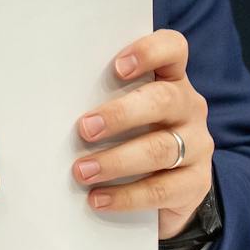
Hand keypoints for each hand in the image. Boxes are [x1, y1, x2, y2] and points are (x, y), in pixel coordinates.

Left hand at [72, 30, 211, 238]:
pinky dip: (126, 196)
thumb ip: (103, 102)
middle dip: (120, 115)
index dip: (149, 52)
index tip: (117, 67)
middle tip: (84, 129)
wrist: (171, 192)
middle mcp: (188, 107)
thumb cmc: (134, 138)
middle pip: (162, 100)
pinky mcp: (196, 183)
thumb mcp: (126, 115)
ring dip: (116, 160)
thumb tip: (51, 108)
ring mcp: (198, 145)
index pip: (172, 49)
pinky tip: (98, 199)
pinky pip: (161, 189)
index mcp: (170, 79)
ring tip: (82, 171)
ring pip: (161, 148)